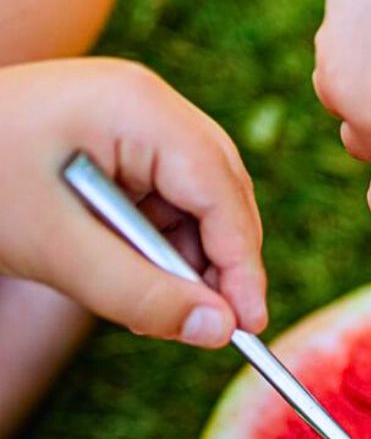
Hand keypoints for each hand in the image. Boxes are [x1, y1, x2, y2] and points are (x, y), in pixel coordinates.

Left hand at [0, 58, 266, 346]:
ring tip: (147, 308)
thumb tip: (218, 332)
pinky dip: (158, 249)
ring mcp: (135, 123)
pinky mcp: (120, 147)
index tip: (246, 325)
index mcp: (137, 108)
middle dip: (218, 262)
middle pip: (221, 192)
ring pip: (198, 204)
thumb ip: (140, 293)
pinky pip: (165, 204)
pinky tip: (130, 280)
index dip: (240, 260)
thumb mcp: (56, 249)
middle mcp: (148, 106)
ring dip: (185, 261)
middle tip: (209, 326)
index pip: (219, 188)